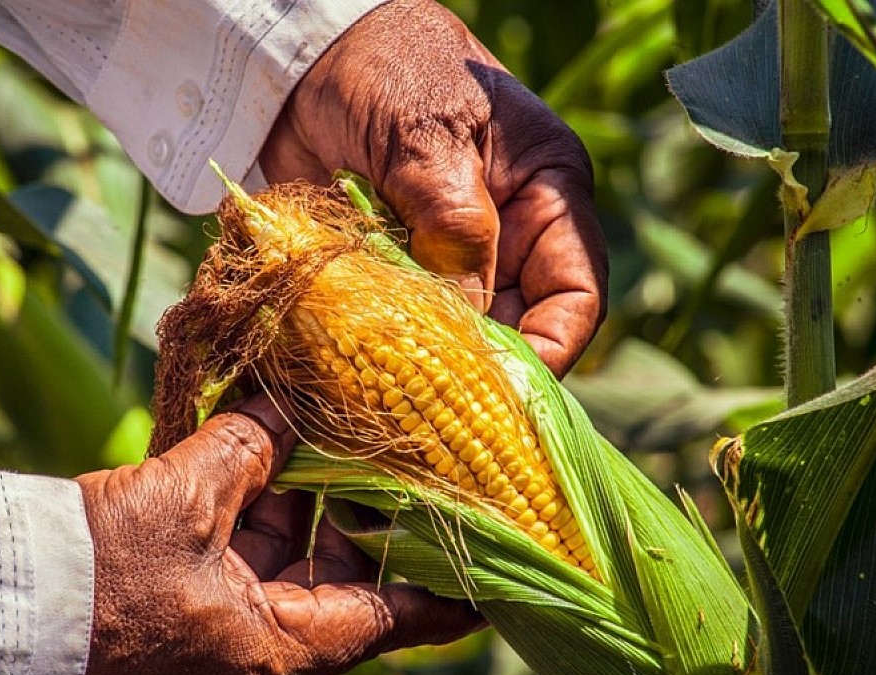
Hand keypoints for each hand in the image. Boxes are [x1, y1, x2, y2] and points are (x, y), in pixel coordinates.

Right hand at [73, 394, 482, 674]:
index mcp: (281, 652)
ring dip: (305, 501)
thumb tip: (288, 403)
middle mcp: (259, 654)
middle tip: (407, 452)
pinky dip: (255, 509)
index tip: (501, 556)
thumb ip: (248, 449)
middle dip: (367, 514)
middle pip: (344, 582)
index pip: (398, 619)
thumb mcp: (184, 501)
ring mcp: (217, 636)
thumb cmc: (95, 576)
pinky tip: (268, 449)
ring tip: (338, 432)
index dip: (452, 586)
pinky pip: (239, 559)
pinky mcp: (180, 611)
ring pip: (288, 563)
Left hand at [259, 0, 606, 375]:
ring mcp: (448, 260)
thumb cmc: (384, 68)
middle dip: (481, 374)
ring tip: (390, 396)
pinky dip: (381, 354)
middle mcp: (507, 238)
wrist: (299, 58)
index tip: (505, 393)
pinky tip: (355, 373)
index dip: (549, 351)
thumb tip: (468, 324)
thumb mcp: (426, 135)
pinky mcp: (393, 274)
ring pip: (457, 340)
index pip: (576, 295)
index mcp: (547, 195)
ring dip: (425, 370)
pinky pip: (400, 331)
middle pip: (516, 330)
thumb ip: (454, 224)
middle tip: (433, 414)